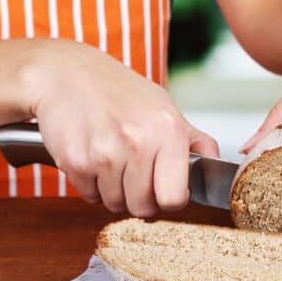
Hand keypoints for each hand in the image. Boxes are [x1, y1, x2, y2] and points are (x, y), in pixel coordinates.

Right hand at [24, 39, 218, 215]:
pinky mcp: (76, 161)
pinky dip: (90, 184)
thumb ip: (193, 139)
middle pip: (144, 208)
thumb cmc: (118, 90)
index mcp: (168, 130)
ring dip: (114, 191)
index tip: (164, 188)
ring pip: (115, 204)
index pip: (175, 198)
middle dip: (140, 198)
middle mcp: (139, 142)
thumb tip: (216, 164)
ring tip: (112, 159)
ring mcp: (106, 153)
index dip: (170, 198)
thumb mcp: (163, 106)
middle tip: (134, 174)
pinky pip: (89, 196)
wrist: (65, 72)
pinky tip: (92, 156)